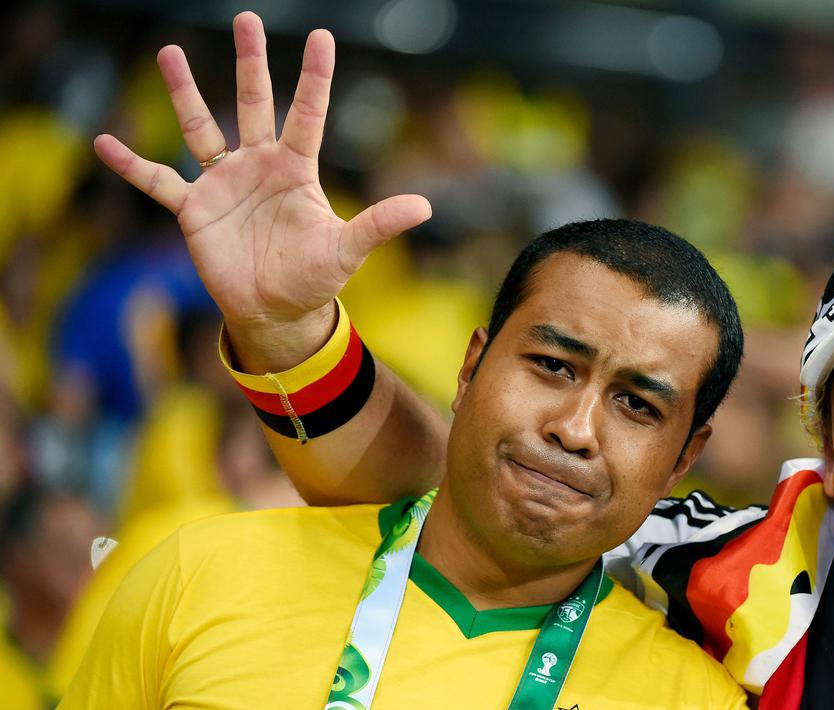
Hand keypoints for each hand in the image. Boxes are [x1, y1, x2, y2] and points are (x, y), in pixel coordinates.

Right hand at [94, 12, 430, 368]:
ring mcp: (223, 183)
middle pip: (254, 103)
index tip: (321, 36)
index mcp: (297, 169)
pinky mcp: (194, 210)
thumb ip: (379, 224)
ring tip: (169, 52)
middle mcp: (258, 165)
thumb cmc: (314, 277)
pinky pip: (157, 181)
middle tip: (246, 17)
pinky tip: (104, 142)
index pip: (308, 113)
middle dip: (250, 62)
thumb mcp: (348, 250)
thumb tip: (425, 206)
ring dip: (185, 92)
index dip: (315, 77)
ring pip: (200, 127)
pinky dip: (131, 165)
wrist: (276, 311)